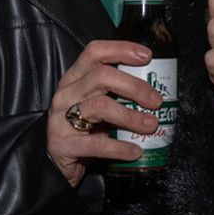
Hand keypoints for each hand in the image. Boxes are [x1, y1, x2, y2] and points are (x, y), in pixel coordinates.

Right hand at [45, 40, 163, 186]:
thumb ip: (118, 95)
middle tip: (156, 101)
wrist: (56, 164)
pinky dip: (119, 148)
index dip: (121, 49)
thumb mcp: (98, 106)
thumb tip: (156, 92)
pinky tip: (135, 152)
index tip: (147, 56)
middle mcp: (66, 94)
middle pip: (101, 76)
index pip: (95, 52)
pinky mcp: (62, 145)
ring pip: (100, 106)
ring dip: (131, 116)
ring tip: (151, 125)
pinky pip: (95, 144)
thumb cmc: (84, 130)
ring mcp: (60, 119)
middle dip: (134, 86)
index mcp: (75, 79)